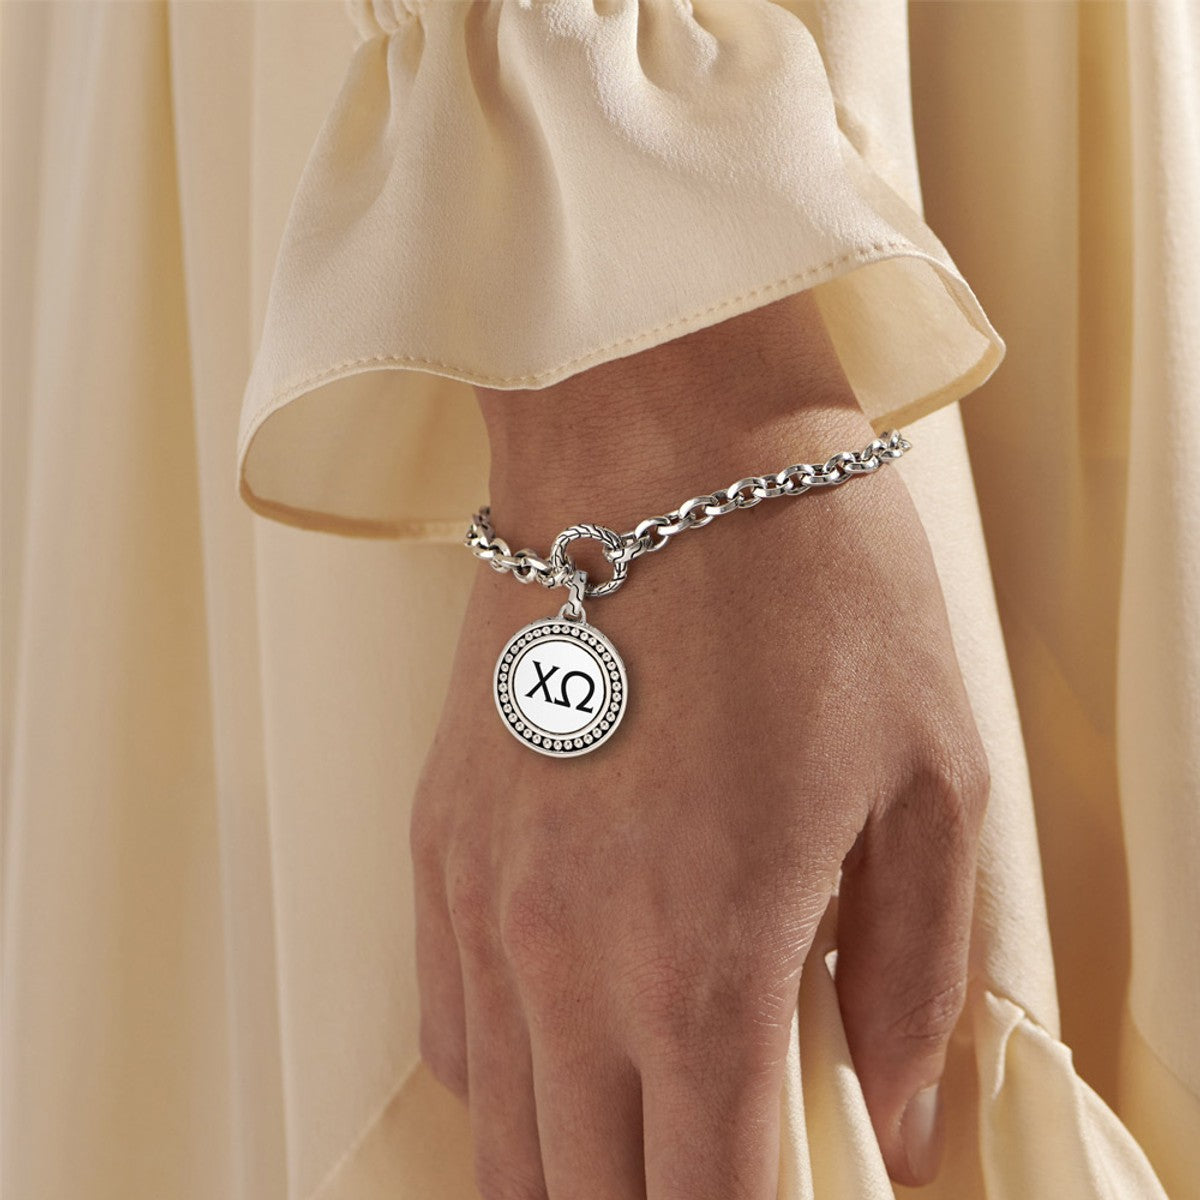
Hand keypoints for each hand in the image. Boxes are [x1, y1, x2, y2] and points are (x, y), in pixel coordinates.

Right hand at [410, 291, 989, 1196]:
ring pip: (500, 1137)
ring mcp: (484, 903)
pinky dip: (507, 1080)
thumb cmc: (809, 588)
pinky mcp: (438, 842)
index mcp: (707, 959)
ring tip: (642, 1147)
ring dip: (573, 1172)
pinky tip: (564, 1047)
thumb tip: (893, 1120)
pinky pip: (449, 1028)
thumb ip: (915, 974)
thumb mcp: (929, 778)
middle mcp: (567, 957)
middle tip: (715, 1179)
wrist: (654, 444)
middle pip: (585, 1194)